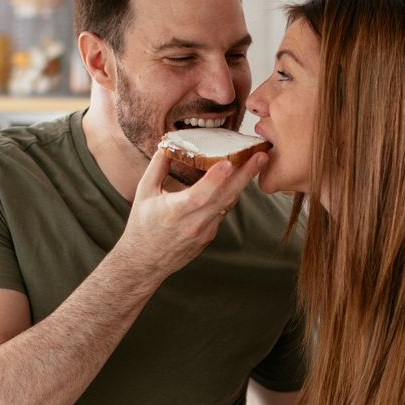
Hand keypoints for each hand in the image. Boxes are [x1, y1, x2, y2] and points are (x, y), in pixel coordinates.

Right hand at [113, 149, 268, 278]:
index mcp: (174, 212)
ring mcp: (205, 231)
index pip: (199, 195)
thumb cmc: (142, 225)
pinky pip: (223, 210)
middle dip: (245, 175)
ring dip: (243, 182)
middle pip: (224, 197)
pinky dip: (231, 193)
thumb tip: (168, 143)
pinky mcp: (210, 235)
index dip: (215, 179)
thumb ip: (157, 167)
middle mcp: (193, 223)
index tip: (229, 162)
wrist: (145, 262)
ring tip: (257, 161)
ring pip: (228, 203)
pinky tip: (239, 178)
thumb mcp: (144, 193)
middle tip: (262, 156)